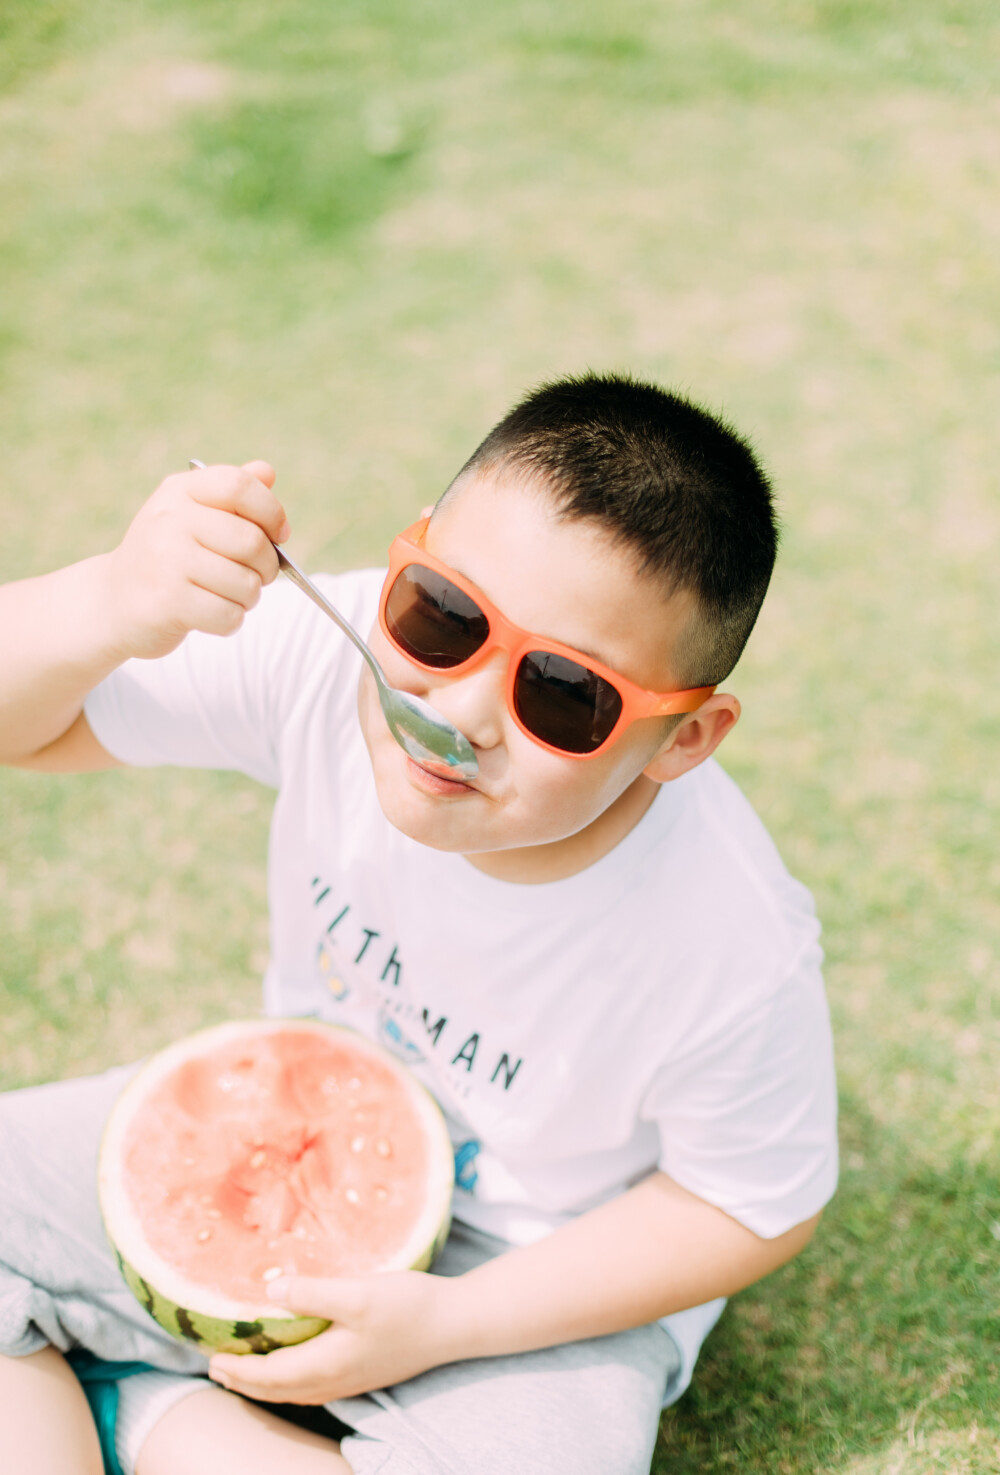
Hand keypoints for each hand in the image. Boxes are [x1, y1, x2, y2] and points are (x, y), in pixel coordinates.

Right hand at [103, 461, 289, 660]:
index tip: (278, 534)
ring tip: (226, 596)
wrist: (111, 601)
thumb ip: (230, 495)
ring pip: (246, 584)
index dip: (271, 512)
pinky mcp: (168, 601)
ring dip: (247, 599)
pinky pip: (229, 615)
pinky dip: (230, 622)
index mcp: (180, 491)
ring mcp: (167, 560)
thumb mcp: (190, 515)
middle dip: (267, 567)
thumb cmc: (165, 558)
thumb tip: (267, 472)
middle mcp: (170, 520)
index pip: (240, 486)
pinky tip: (210, 615)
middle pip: (252, 541)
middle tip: (256, 577)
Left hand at [208, 1272, 461, 1404]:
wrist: (455, 1324)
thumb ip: (313, 1293)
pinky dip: (293, 1380)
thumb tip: (269, 1291)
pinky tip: (298, 1363)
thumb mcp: (358, 1293)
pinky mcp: (366, 1371)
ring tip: (248, 1369)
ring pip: (298, 1391)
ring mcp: (353, 1380)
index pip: (268, 1376)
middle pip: (279, 1390)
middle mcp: (336, 1380)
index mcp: (327, 1363)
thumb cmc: (408, 1306)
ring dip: (268, 1383)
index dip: (237, 1371)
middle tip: (217, 1367)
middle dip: (246, 1381)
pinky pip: (316, 1385)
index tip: (210, 1359)